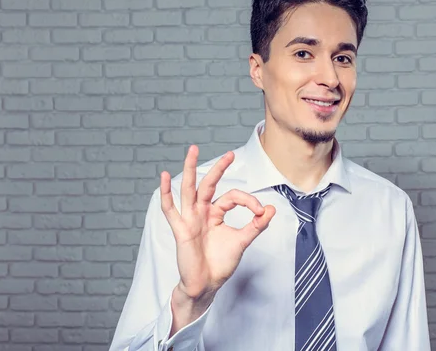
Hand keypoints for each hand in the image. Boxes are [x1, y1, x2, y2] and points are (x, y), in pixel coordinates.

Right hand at [160, 145, 275, 302]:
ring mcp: (190, 219)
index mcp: (215, 213)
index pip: (232, 197)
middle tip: (230, 154)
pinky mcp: (181, 229)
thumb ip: (256, 225)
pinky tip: (163, 177)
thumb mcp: (242, 241)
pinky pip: (170, 209)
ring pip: (189, 189)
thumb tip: (271, 209)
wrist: (206, 284)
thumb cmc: (220, 263)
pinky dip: (166, 193)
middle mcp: (202, 212)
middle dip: (219, 169)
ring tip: (192, 150)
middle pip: (208, 184)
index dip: (249, 201)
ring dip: (190, 169)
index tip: (261, 212)